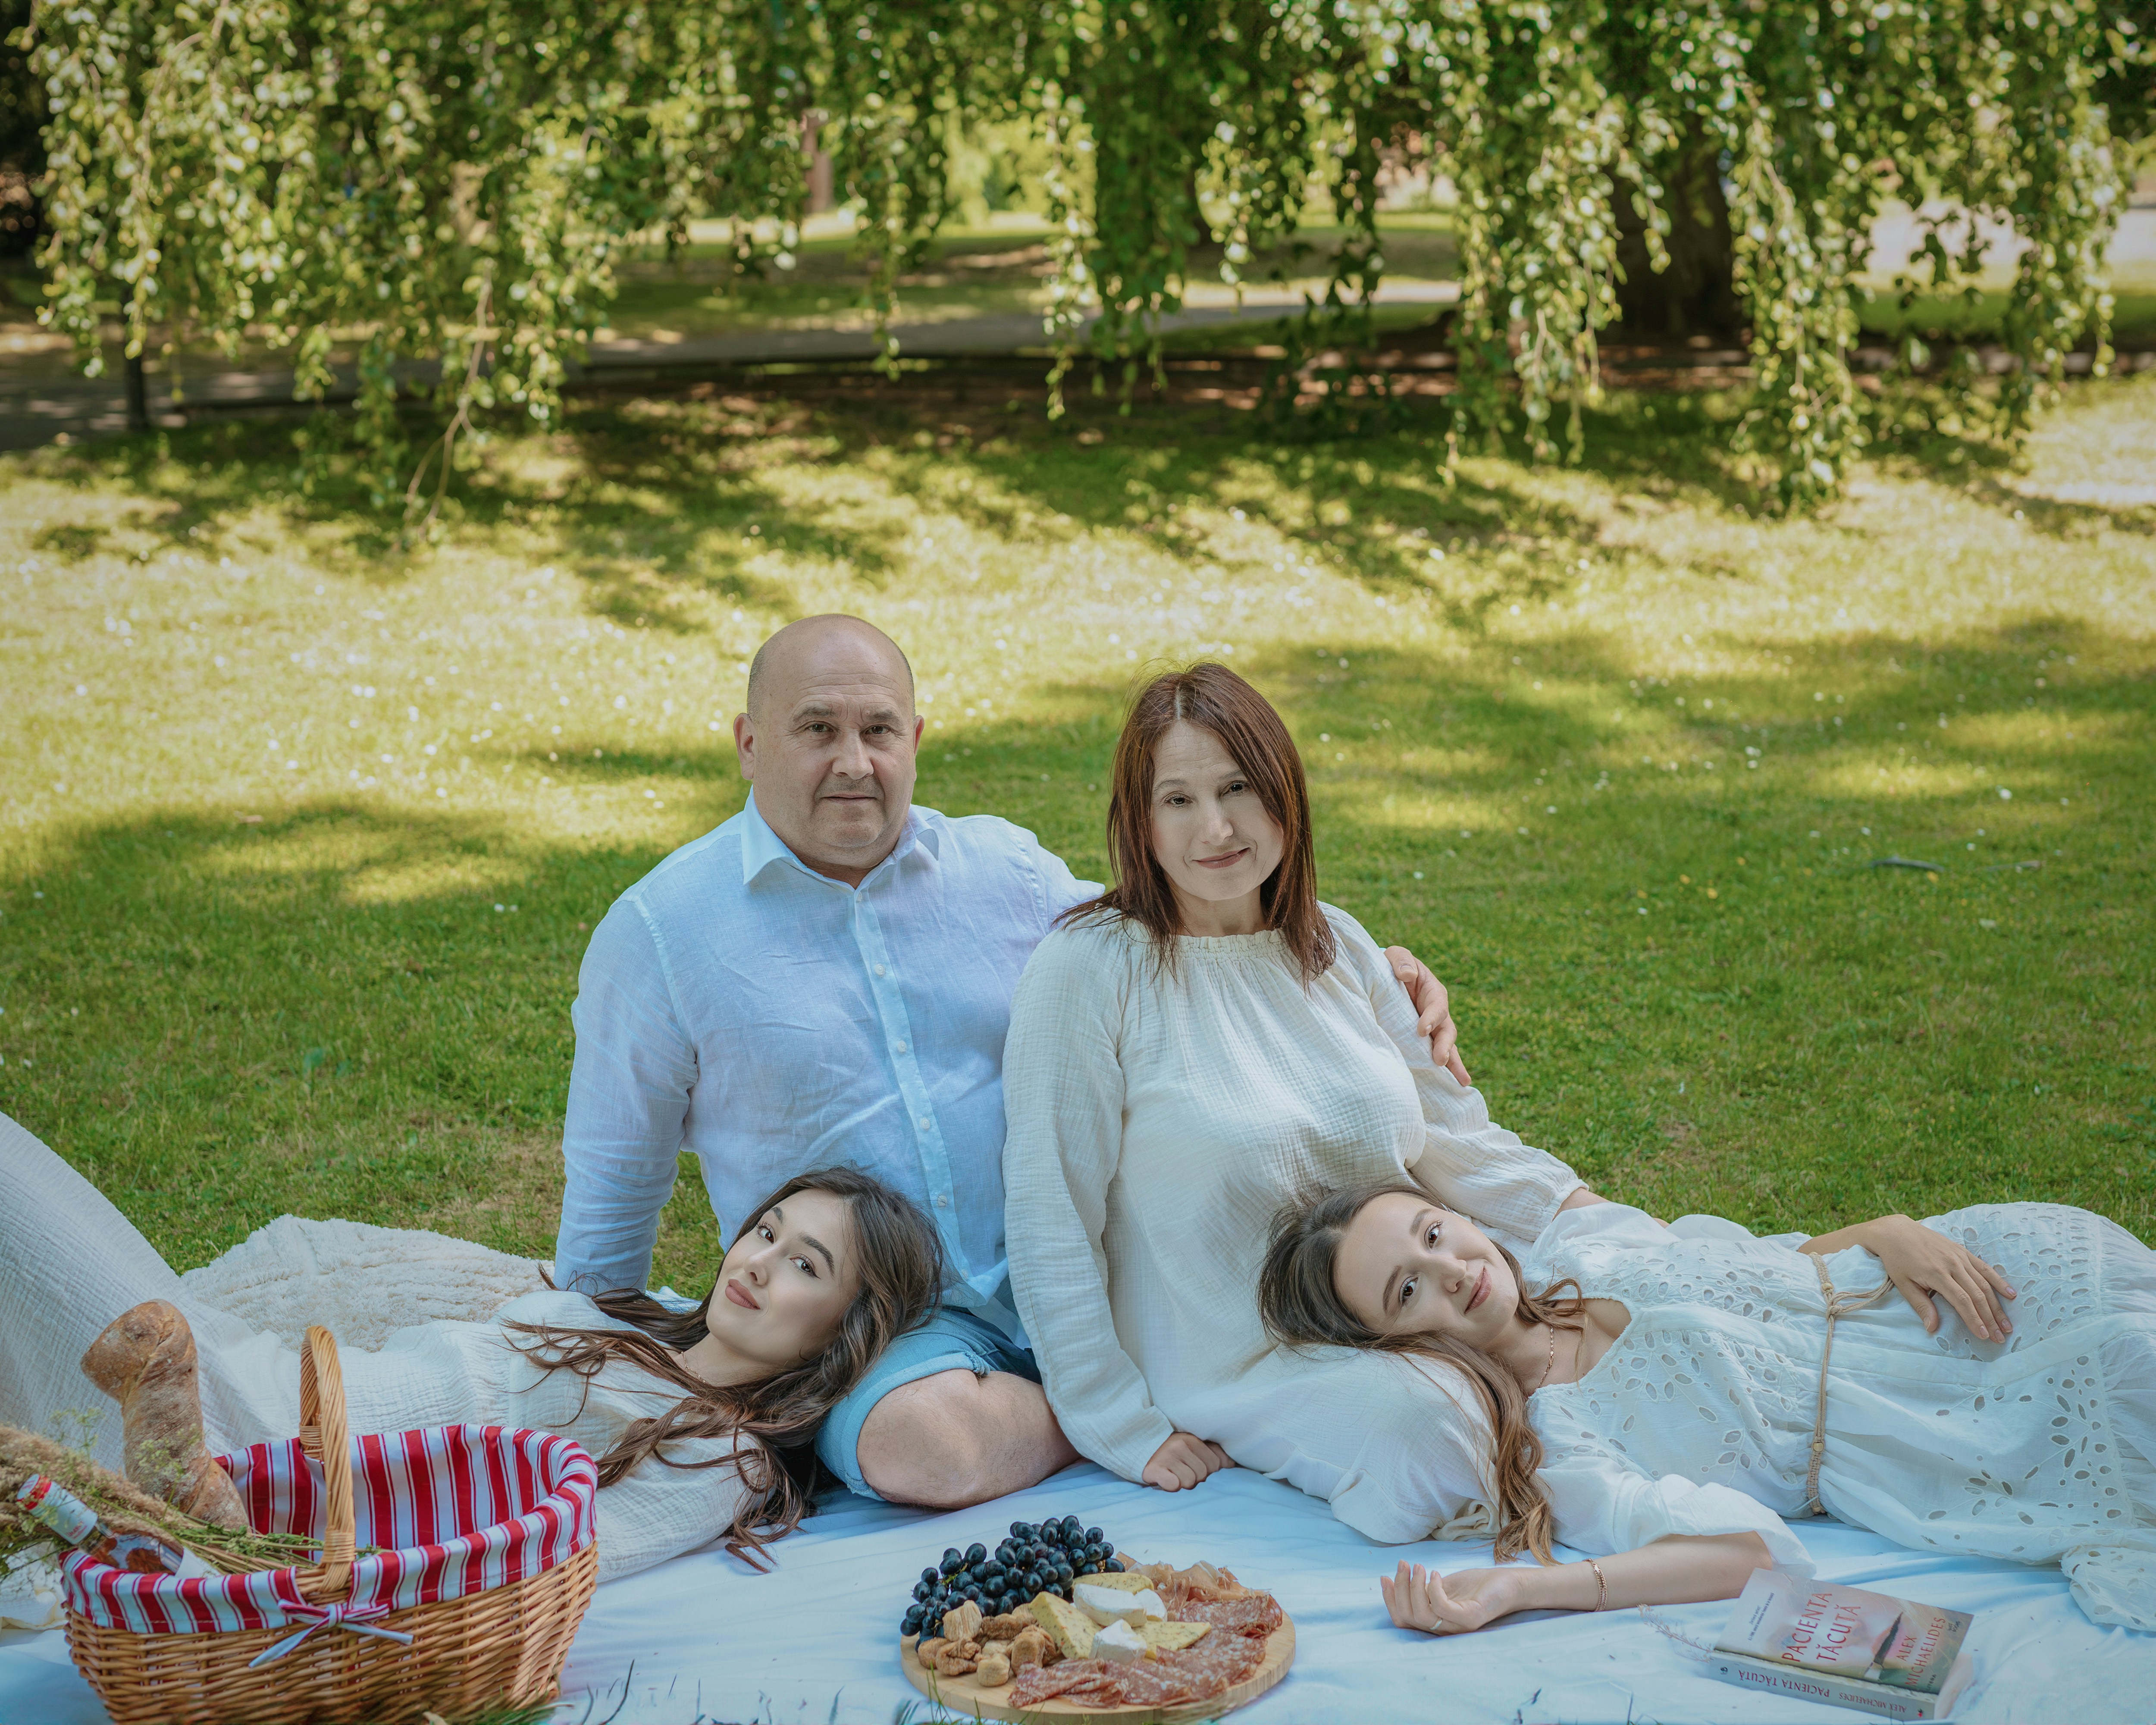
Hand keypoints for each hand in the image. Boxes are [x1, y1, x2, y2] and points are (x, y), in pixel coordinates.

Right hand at [1141, 1432, 1232, 1491]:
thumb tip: (1230, 1464)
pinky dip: (1171, 1486)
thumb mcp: (1190, 1447)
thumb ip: (1211, 1452)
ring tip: (1173, 1477)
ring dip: (1183, 1485)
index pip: (1217, 1463)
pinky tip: (1165, 1482)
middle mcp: (1180, 1444)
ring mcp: (1167, 1456)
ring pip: (1190, 1482)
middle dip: (1196, 1479)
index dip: (1210, 1472)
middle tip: (1182, 1475)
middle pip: (1204, 1474)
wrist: (1135, 1447)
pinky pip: (1174, 1485)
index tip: (1196, 1470)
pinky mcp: (1154, 1469)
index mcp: (1192, 1439)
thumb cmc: (1167, 1452)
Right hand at [1380, 1560, 1533, 1633]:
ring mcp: (1457, 1626)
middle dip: (1399, 1588)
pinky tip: (1437, 1574)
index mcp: (1435, 1623)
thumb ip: (1423, 1590)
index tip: (1384, 1577)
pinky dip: (1433, 1588)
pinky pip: (1441, 1607)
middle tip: (1403, 1564)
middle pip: (1408, 1618)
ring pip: (1421, 1614)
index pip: (1403, 1621)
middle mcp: (1444, 1629)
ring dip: (1413, 1586)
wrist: (1508, 1585)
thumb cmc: (1475, 1586)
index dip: (1390, 1601)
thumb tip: (1395, 1581)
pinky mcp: (1470, 1619)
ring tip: (1419, 1566)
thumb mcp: (1443, 1586)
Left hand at [1386, 947, 1471, 1084]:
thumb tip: (1406, 975)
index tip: (1420, 1030)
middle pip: (1447, 1030)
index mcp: (1433, 991)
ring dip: (1452, 1063)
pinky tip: (1450, 1087)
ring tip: (1462, 1081)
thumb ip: (1402, 961)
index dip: (1431, 1018)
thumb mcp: (1396, 956)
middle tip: (1440, 1060)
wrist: (1382, 979)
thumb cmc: (1391, 965)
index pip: (1436, 1006)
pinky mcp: (1421, 1041)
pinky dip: (1442, 1070)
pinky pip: (1432, 1055)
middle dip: (1445, 1046)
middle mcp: (1436, 1012)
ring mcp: (1431, 1029)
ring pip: (1445, 1047)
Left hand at [1834, 1214, 2017, 1340]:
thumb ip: (1921, 1305)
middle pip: (1977, 1294)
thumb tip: (1932, 1328)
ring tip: (2007, 1325)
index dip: (1974, 1319)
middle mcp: (1952, 1264)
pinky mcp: (1962, 1251)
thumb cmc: (1898, 1260)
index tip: (1984, 1336)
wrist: (1896, 1232)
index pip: (1962, 1301)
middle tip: (2000, 1337)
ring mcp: (1959, 1256)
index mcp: (1936, 1273)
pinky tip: (2011, 1294)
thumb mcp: (1903, 1284)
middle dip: (1990, 1318)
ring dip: (1997, 1305)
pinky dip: (1998, 1281)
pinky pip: (1984, 1267)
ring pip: (1984, 1283)